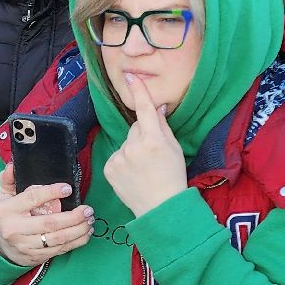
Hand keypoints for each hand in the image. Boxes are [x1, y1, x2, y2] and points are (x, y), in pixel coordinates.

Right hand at [0, 164, 94, 267]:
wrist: (1, 247)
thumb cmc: (7, 216)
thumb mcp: (3, 196)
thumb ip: (8, 180)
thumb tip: (13, 165)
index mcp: (7, 210)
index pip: (32, 199)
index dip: (51, 193)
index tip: (68, 189)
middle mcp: (15, 229)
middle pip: (50, 223)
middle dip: (73, 217)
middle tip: (88, 209)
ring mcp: (26, 245)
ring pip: (58, 239)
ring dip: (78, 230)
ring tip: (90, 220)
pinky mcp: (36, 256)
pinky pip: (60, 250)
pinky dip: (76, 242)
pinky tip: (85, 233)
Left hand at [100, 73, 187, 217]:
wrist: (160, 208)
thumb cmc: (173, 177)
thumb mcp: (174, 149)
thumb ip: (163, 126)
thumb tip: (156, 107)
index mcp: (154, 140)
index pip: (145, 110)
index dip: (139, 92)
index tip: (131, 76)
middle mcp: (134, 147)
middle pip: (135, 127)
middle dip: (143, 134)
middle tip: (153, 154)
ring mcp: (119, 158)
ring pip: (126, 141)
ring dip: (133, 149)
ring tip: (144, 168)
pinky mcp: (109, 168)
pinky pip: (117, 155)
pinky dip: (123, 161)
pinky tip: (133, 174)